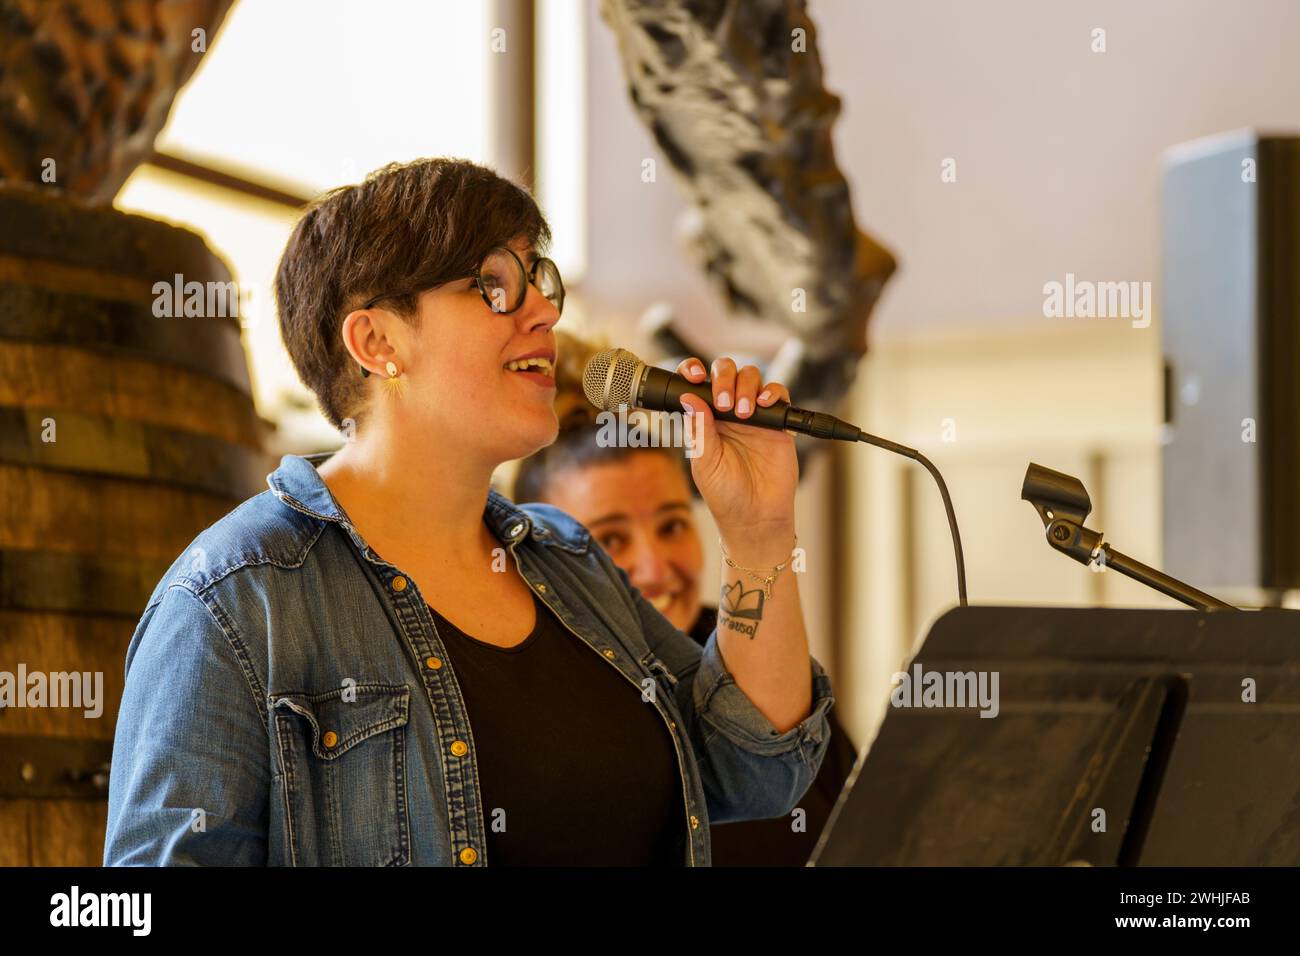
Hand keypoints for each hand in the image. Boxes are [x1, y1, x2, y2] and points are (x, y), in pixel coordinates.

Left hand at [676, 356, 798, 545]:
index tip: (693, 375)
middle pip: (726, 372)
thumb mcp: (705, 463)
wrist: (756, 518)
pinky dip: (772, 393)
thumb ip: (699, 430)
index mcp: (705, 420)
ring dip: (745, 386)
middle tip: (724, 402)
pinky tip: (763, 406)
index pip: (697, 385)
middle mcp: (729, 413)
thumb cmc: (726, 495)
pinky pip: (778, 395)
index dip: (693, 371)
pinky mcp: (778, 423)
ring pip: (752, 377)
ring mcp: (754, 416)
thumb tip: (688, 398)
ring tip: (743, 412)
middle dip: (724, 377)